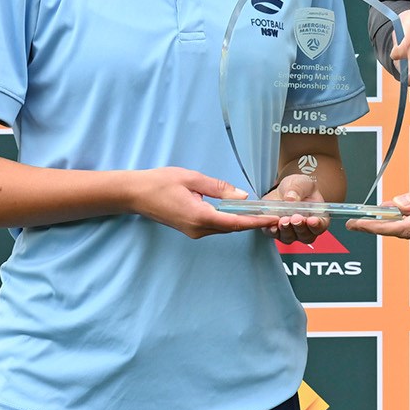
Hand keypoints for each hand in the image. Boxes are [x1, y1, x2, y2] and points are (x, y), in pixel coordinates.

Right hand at [128, 166, 274, 237]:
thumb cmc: (161, 182)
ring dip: (242, 221)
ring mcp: (194, 231)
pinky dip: (229, 220)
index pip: (235, 223)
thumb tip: (242, 197)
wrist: (135, 194)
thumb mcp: (192, 178)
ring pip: (224, 227)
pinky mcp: (191, 228)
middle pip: (232, 227)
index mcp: (200, 216)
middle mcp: (198, 229)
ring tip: (261, 212)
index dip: (256, 221)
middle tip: (273, 213)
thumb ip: (219, 187)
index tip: (272, 219)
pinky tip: (238, 211)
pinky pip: (216, 225)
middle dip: (253, 221)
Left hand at [261, 171, 329, 245]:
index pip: (321, 226)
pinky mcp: (276, 231)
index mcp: (318, 217)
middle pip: (305, 235)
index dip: (317, 225)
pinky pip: (273, 234)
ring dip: (285, 230)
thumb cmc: (299, 188)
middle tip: (295, 218)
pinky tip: (271, 224)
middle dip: (299, 227)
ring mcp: (291, 232)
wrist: (285, 190)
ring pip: (289, 237)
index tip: (312, 220)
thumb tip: (290, 198)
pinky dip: (272, 230)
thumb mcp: (302, 183)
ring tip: (282, 220)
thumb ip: (298, 189)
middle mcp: (305, 229)